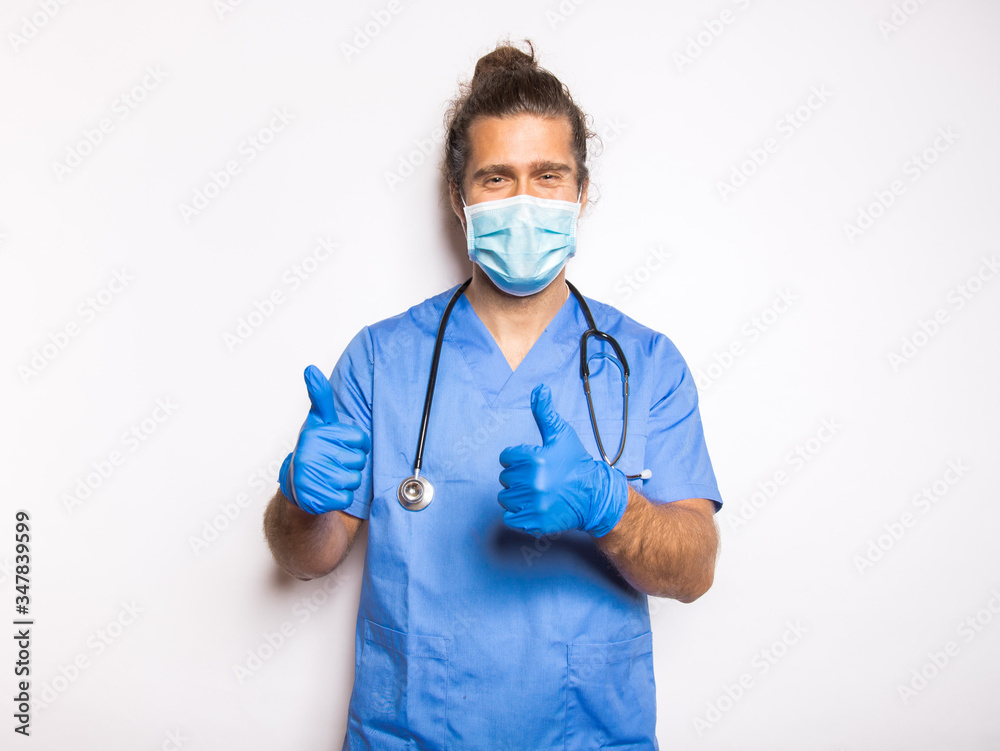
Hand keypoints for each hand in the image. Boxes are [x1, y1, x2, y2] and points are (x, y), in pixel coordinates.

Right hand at [278, 365, 371, 514]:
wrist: (297, 485)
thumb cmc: (314, 450)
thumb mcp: (318, 421)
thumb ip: (320, 396)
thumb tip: (310, 369)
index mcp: (316, 433)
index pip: (361, 440)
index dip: (356, 445)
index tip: (341, 446)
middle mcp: (311, 453)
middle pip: (359, 460)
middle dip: (351, 463)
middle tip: (334, 462)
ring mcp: (312, 476)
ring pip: (355, 479)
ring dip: (347, 480)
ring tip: (331, 475)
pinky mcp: (316, 498)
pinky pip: (346, 497)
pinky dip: (341, 496)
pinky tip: (328, 489)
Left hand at [498, 384, 627, 536]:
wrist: (595, 496)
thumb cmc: (576, 463)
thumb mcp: (562, 435)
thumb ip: (545, 412)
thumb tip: (539, 388)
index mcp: (534, 459)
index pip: (506, 457)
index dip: (519, 459)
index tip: (535, 463)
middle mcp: (532, 483)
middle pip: (505, 478)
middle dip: (519, 477)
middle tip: (539, 478)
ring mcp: (533, 505)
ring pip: (505, 498)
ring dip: (517, 496)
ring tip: (536, 492)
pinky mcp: (534, 523)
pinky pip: (509, 518)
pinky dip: (517, 514)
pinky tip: (533, 506)